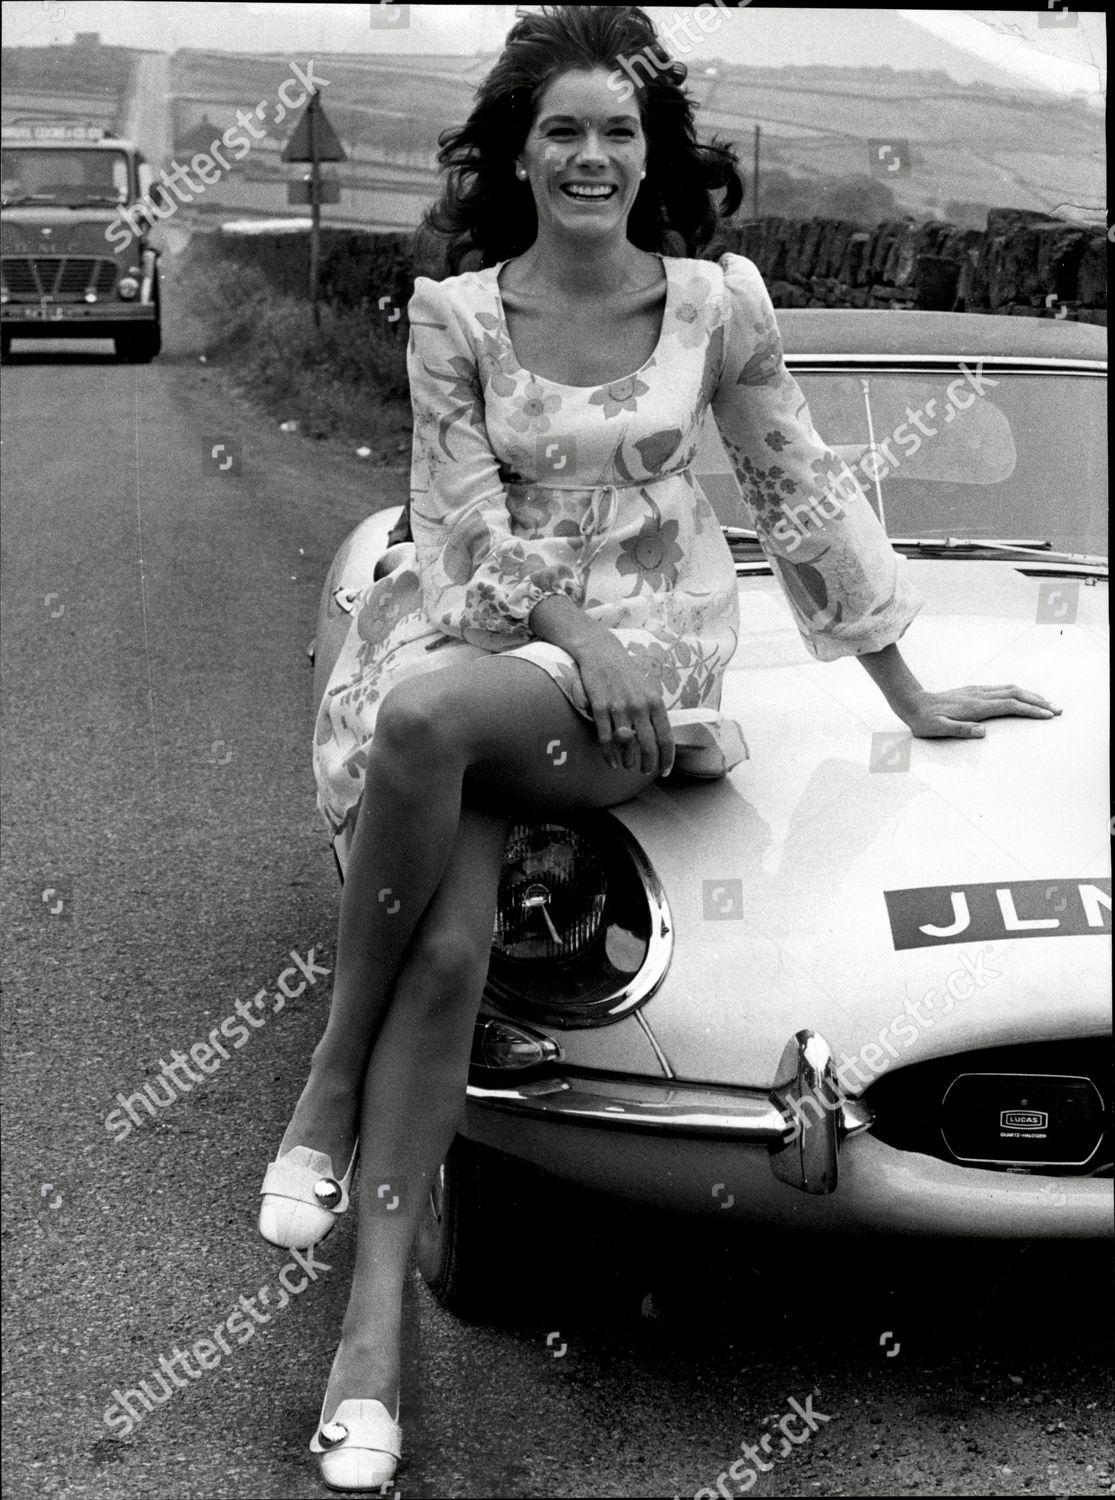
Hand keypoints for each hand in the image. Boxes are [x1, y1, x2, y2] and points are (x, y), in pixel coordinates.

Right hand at [573, 635, 674, 775]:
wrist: (601, 652)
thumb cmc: (626, 673)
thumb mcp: (647, 689)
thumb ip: (653, 712)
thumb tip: (660, 738)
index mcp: (655, 702)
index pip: (666, 737)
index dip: (667, 758)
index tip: (665, 770)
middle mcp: (639, 706)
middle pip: (649, 745)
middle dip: (648, 764)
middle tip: (645, 771)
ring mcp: (619, 707)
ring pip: (627, 745)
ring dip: (629, 761)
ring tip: (628, 766)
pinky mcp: (600, 707)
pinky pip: (606, 739)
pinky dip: (609, 755)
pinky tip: (612, 762)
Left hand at [894, 683, 1061, 738]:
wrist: (912, 703)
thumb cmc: (924, 721)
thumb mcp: (938, 729)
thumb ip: (960, 730)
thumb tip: (982, 732)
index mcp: (974, 707)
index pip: (1009, 706)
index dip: (1030, 710)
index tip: (1047, 715)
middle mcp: (979, 696)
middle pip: (1016, 694)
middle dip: (1039, 701)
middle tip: (1058, 709)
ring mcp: (977, 691)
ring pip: (1011, 689)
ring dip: (1031, 695)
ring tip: (1048, 703)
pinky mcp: (974, 691)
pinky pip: (1002, 688)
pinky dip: (1019, 692)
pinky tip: (1024, 696)